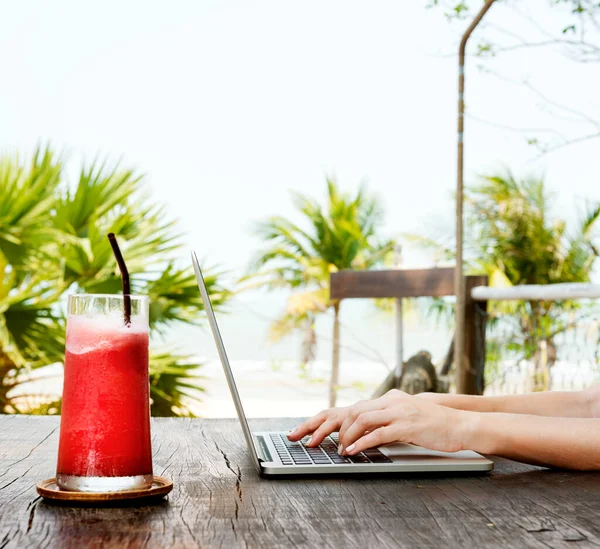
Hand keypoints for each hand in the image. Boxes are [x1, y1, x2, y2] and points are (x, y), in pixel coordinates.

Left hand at [288, 389, 471, 454]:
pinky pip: (379, 433)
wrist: (459, 424)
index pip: (350, 408)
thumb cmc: (432, 425)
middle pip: (350, 412)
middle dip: (325, 426)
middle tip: (308, 441)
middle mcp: (389, 401)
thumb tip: (360, 436)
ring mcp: (398, 411)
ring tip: (338, 450)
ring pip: (362, 420)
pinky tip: (353, 451)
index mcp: (386, 400)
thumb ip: (383, 422)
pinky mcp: (407, 425)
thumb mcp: (403, 419)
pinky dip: (363, 442)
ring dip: (346, 437)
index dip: (325, 420)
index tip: (306, 431)